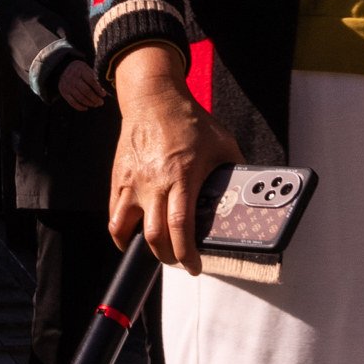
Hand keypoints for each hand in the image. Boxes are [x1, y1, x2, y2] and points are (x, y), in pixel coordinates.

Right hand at [55, 59, 107, 114]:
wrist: (63, 69)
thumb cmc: (80, 71)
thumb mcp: (87, 69)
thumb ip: (94, 77)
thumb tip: (105, 90)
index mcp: (80, 70)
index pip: (91, 81)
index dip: (98, 89)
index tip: (104, 94)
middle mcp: (73, 77)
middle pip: (86, 91)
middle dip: (95, 98)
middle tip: (101, 102)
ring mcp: (67, 85)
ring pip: (80, 98)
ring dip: (90, 103)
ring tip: (96, 104)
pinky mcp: (64, 92)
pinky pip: (72, 102)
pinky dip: (80, 107)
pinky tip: (86, 108)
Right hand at [102, 47, 235, 270]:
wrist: (154, 98)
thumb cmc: (188, 120)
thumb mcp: (222, 143)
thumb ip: (234, 170)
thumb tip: (250, 193)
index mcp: (182, 175)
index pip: (181, 226)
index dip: (187, 253)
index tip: (194, 266)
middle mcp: (154, 182)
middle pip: (154, 235)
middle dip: (168, 257)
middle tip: (179, 260)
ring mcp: (132, 180)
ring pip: (124, 228)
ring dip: (138, 247)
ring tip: (154, 250)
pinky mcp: (118, 177)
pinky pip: (113, 213)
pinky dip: (120, 230)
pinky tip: (132, 233)